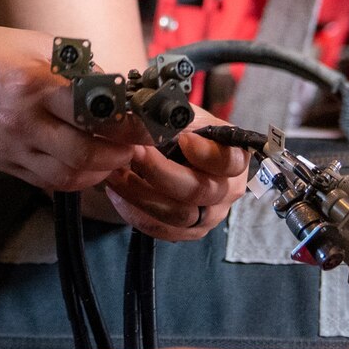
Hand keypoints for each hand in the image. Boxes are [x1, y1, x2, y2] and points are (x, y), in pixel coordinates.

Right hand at [0, 26, 135, 192]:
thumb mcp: (34, 43)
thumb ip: (77, 67)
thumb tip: (115, 87)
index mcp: (34, 85)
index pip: (94, 113)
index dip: (129, 122)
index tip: (149, 121)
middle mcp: (24, 122)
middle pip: (86, 154)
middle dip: (120, 154)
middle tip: (135, 144)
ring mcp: (12, 148)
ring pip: (69, 176)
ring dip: (100, 171)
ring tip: (114, 156)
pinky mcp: (5, 163)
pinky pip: (49, 181)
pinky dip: (75, 177)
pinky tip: (86, 163)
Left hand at [89, 112, 249, 241]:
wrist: (172, 154)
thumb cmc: (181, 131)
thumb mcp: (183, 117)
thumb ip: (175, 119)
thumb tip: (149, 118)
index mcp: (233, 158)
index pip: (230, 161)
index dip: (206, 153)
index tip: (183, 139)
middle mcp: (226, 191)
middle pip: (199, 191)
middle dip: (160, 171)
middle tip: (133, 151)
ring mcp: (209, 215)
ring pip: (178, 214)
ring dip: (141, 193)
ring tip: (116, 173)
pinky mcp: (188, 230)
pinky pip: (161, 228)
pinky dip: (134, 211)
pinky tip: (117, 191)